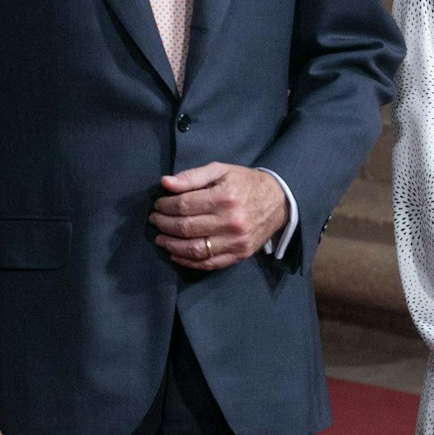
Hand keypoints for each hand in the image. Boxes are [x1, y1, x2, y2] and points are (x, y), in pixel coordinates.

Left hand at [151, 162, 286, 269]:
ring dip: (171, 245)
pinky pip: (208, 263)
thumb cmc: (245, 183)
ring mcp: (235, 242)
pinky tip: (176, 254)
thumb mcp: (221, 170)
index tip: (158, 205)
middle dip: (164, 224)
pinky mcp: (239, 255)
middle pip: (186, 228)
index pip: (184, 205)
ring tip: (160, 238)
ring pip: (194, 249)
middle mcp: (230, 222)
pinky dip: (188, 262)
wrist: (279, 202)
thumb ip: (192, 177)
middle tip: (154, 220)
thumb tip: (165, 183)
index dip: (165, 206)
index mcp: (224, 197)